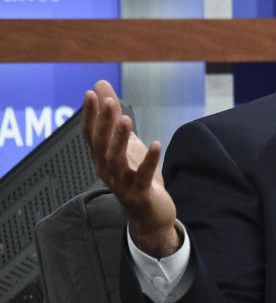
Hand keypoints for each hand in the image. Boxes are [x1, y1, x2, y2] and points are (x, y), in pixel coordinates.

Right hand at [82, 80, 180, 257]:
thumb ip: (114, 116)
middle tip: (109, 102)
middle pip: (101, 145)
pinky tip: (157, 144)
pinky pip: (143, 176)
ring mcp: (122, 184)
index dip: (90, 115)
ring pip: (116, 160)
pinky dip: (150, 160)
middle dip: (104, 123)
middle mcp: (107, 170)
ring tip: (126, 120)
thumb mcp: (127, 143)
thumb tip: (100, 86)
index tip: (91, 93)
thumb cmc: (136, 175)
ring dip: (120, 140)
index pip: (91, 135)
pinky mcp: (141, 194)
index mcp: (102, 158)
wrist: (150, 215)